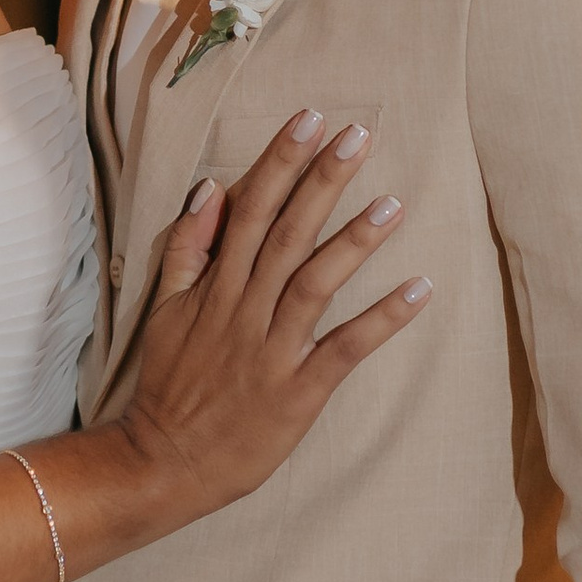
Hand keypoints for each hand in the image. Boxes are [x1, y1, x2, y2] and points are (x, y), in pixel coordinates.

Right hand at [116, 112, 429, 525]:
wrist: (164, 462)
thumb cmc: (170, 384)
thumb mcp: (166, 309)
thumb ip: (188, 248)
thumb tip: (210, 188)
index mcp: (215, 288)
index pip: (250, 210)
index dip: (280, 162)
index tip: (308, 119)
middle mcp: (244, 310)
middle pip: (286, 234)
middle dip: (321, 181)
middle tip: (358, 136)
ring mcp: (272, 351)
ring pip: (315, 283)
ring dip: (354, 241)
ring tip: (393, 202)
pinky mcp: (298, 391)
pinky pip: (345, 349)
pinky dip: (382, 320)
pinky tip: (417, 290)